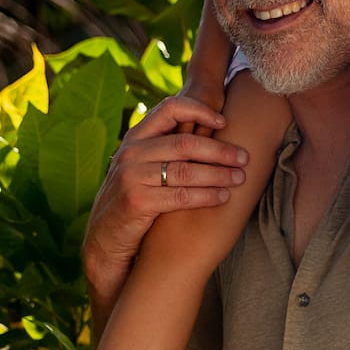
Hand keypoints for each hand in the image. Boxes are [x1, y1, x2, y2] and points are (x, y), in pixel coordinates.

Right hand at [82, 93, 249, 306]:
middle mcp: (131, 152)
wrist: (105, 240)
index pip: (170, 108)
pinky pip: (181, 195)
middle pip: (185, 143)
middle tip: (244, 158)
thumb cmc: (134, 200)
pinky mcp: (136, 201)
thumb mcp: (142, 167)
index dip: (200, 111)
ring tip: (239, 178)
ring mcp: (131, 175)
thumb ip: (165, 149)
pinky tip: (223, 198)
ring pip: (186, 170)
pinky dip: (206, 196)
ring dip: (219, 174)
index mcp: (135, 137)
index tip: (224, 122)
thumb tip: (209, 130)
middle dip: (220, 150)